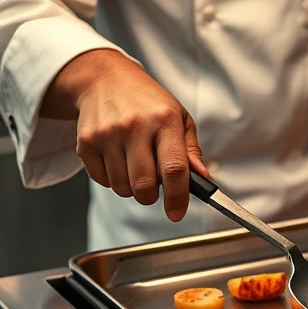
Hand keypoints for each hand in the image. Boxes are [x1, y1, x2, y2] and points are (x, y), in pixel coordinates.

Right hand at [41, 49, 208, 221]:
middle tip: (155, 186)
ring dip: (132, 188)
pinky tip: (118, 159)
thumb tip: (203, 180)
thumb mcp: (179, 118)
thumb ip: (191, 152)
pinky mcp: (86, 142)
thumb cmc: (149, 103)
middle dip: (152, 196)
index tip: (177, 213)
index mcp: (164, 120)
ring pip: (122, 187)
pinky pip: (103, 181)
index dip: (177, 197)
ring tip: (136, 165)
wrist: (105, 79)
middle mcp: (134, 126)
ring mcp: (107, 134)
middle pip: (144, 185)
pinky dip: (113, 179)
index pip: (174, 169)